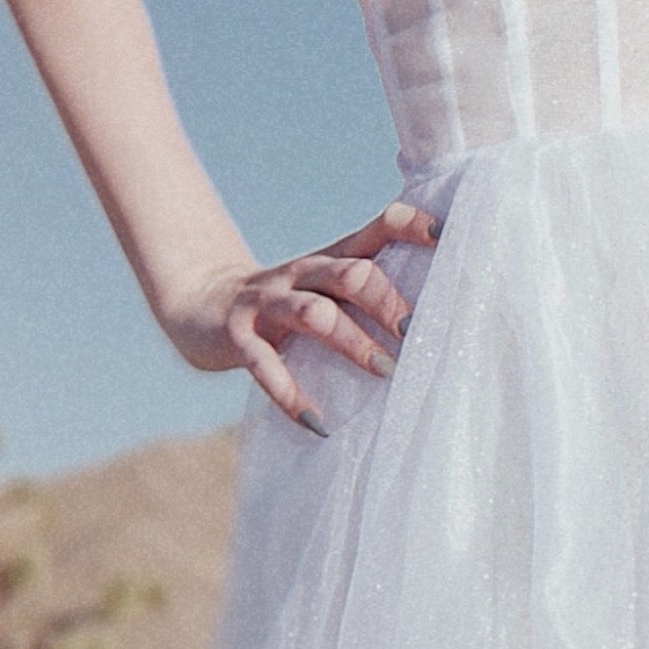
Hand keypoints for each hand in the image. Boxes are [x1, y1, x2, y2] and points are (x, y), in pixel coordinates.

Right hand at [164, 204, 439, 432]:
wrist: (203, 307)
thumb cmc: (286, 308)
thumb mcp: (326, 290)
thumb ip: (371, 293)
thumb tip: (437, 322)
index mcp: (332, 260)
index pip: (377, 228)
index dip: (410, 227)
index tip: (445, 235)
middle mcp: (303, 274)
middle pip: (350, 274)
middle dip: (387, 302)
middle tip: (416, 333)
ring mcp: (268, 303)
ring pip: (315, 314)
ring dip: (353, 342)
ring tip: (384, 371)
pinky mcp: (238, 336)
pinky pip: (265, 366)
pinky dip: (291, 395)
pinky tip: (317, 422)